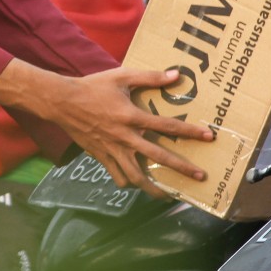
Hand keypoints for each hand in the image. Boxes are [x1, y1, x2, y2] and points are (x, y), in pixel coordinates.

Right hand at [0, 61, 213, 197]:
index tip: (208, 136)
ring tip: (169, 194)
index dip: (189, 131)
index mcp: (131, 117)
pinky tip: (136, 184)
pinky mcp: (102, 157)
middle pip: (158, 157)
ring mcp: (113, 150)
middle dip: (181, 168)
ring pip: (137, 176)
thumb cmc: (93, 87)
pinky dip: (128, 182)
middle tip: (200, 176)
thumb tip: (176, 75)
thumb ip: (150, 77)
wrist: (63, 102)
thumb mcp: (122, 76)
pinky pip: (117, 176)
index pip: (166, 126)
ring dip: (155, 187)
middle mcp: (125, 137)